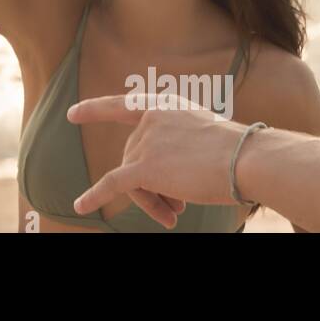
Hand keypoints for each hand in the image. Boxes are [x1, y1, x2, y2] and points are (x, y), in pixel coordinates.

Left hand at [66, 93, 247, 227]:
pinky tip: (80, 207)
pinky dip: (94, 196)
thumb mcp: (204, 136)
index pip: (124, 105)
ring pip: (133, 178)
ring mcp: (146, 141)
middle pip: (134, 157)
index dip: (97, 109)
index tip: (73, 114)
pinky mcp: (144, 167)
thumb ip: (177, 147)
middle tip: (175, 209)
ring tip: (174, 215)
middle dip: (150, 185)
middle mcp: (151, 119)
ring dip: (151, 200)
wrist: (247, 159)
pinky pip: (112, 184)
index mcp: (166, 106)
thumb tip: (160, 183)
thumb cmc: (238, 152)